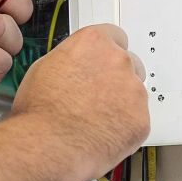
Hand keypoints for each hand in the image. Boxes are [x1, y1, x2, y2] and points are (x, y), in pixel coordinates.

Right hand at [10, 22, 150, 180]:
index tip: (102, 64)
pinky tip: (103, 133)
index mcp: (94, 42)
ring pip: (134, 93)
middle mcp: (118, 61)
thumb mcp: (45, 67)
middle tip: (97, 97)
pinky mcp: (141, 119)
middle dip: (116, 79)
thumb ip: (72, 59)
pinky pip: (138, 120)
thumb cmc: (40, 111)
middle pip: (128, 64)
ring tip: (95, 120)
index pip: (114, 36)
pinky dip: (125, 127)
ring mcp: (134, 90)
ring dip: (121, 103)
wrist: (48, 145)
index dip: (106, 54)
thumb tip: (76, 66)